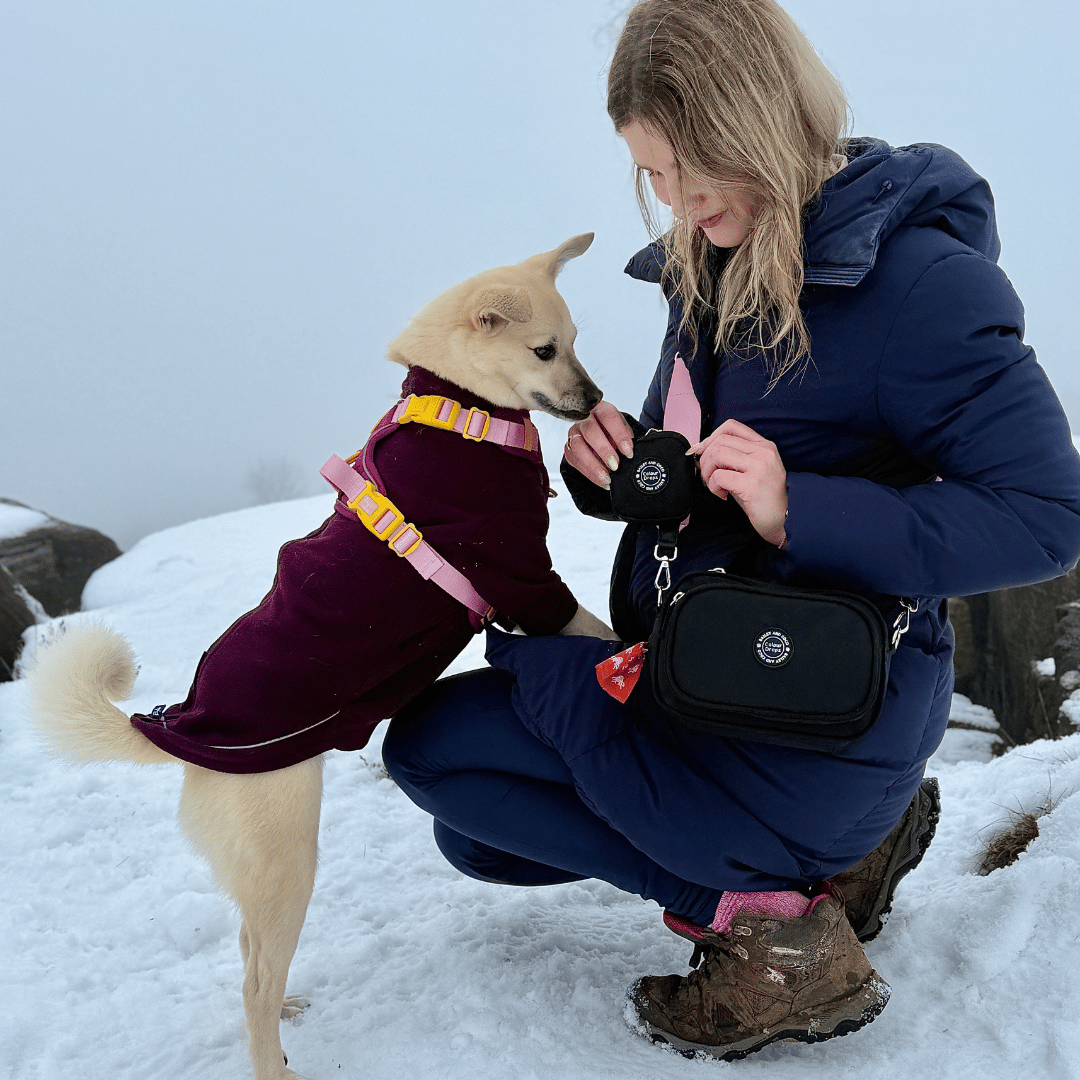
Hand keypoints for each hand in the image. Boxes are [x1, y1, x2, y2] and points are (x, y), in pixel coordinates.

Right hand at [563, 401, 634, 488]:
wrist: (599, 435)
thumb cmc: (612, 431)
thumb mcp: (623, 429)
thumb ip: (627, 438)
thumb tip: (632, 453)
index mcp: (601, 409)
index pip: (609, 417)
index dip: (619, 435)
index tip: (628, 452)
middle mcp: (584, 419)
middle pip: (591, 431)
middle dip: (604, 450)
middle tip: (615, 465)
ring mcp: (573, 433)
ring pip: (578, 447)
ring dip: (593, 465)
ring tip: (607, 478)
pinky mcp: (568, 448)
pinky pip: (575, 461)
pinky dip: (589, 473)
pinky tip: (600, 480)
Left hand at [689, 419, 787, 546]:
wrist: (784, 519)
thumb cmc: (764, 498)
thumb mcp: (752, 470)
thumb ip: (733, 458)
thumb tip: (702, 451)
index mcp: (764, 446)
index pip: (731, 426)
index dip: (710, 437)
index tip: (701, 451)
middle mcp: (763, 453)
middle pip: (720, 441)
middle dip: (705, 458)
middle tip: (706, 475)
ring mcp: (759, 467)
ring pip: (717, 454)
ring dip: (707, 471)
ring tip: (713, 484)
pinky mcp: (751, 485)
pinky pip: (719, 477)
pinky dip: (713, 486)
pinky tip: (722, 494)